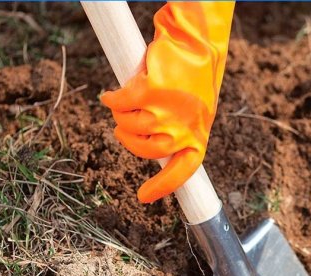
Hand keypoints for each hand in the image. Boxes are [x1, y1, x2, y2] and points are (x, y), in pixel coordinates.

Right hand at [101, 2, 233, 202]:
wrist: (195, 42)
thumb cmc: (194, 77)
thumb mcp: (195, 112)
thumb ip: (179, 132)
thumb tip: (155, 150)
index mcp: (198, 137)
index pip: (181, 173)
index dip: (162, 187)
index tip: (143, 198)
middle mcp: (184, 130)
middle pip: (144, 150)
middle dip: (128, 139)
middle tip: (125, 125)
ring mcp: (167, 113)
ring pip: (129, 126)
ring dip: (121, 115)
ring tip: (127, 101)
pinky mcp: (150, 92)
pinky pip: (120, 103)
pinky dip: (113, 99)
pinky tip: (112, 94)